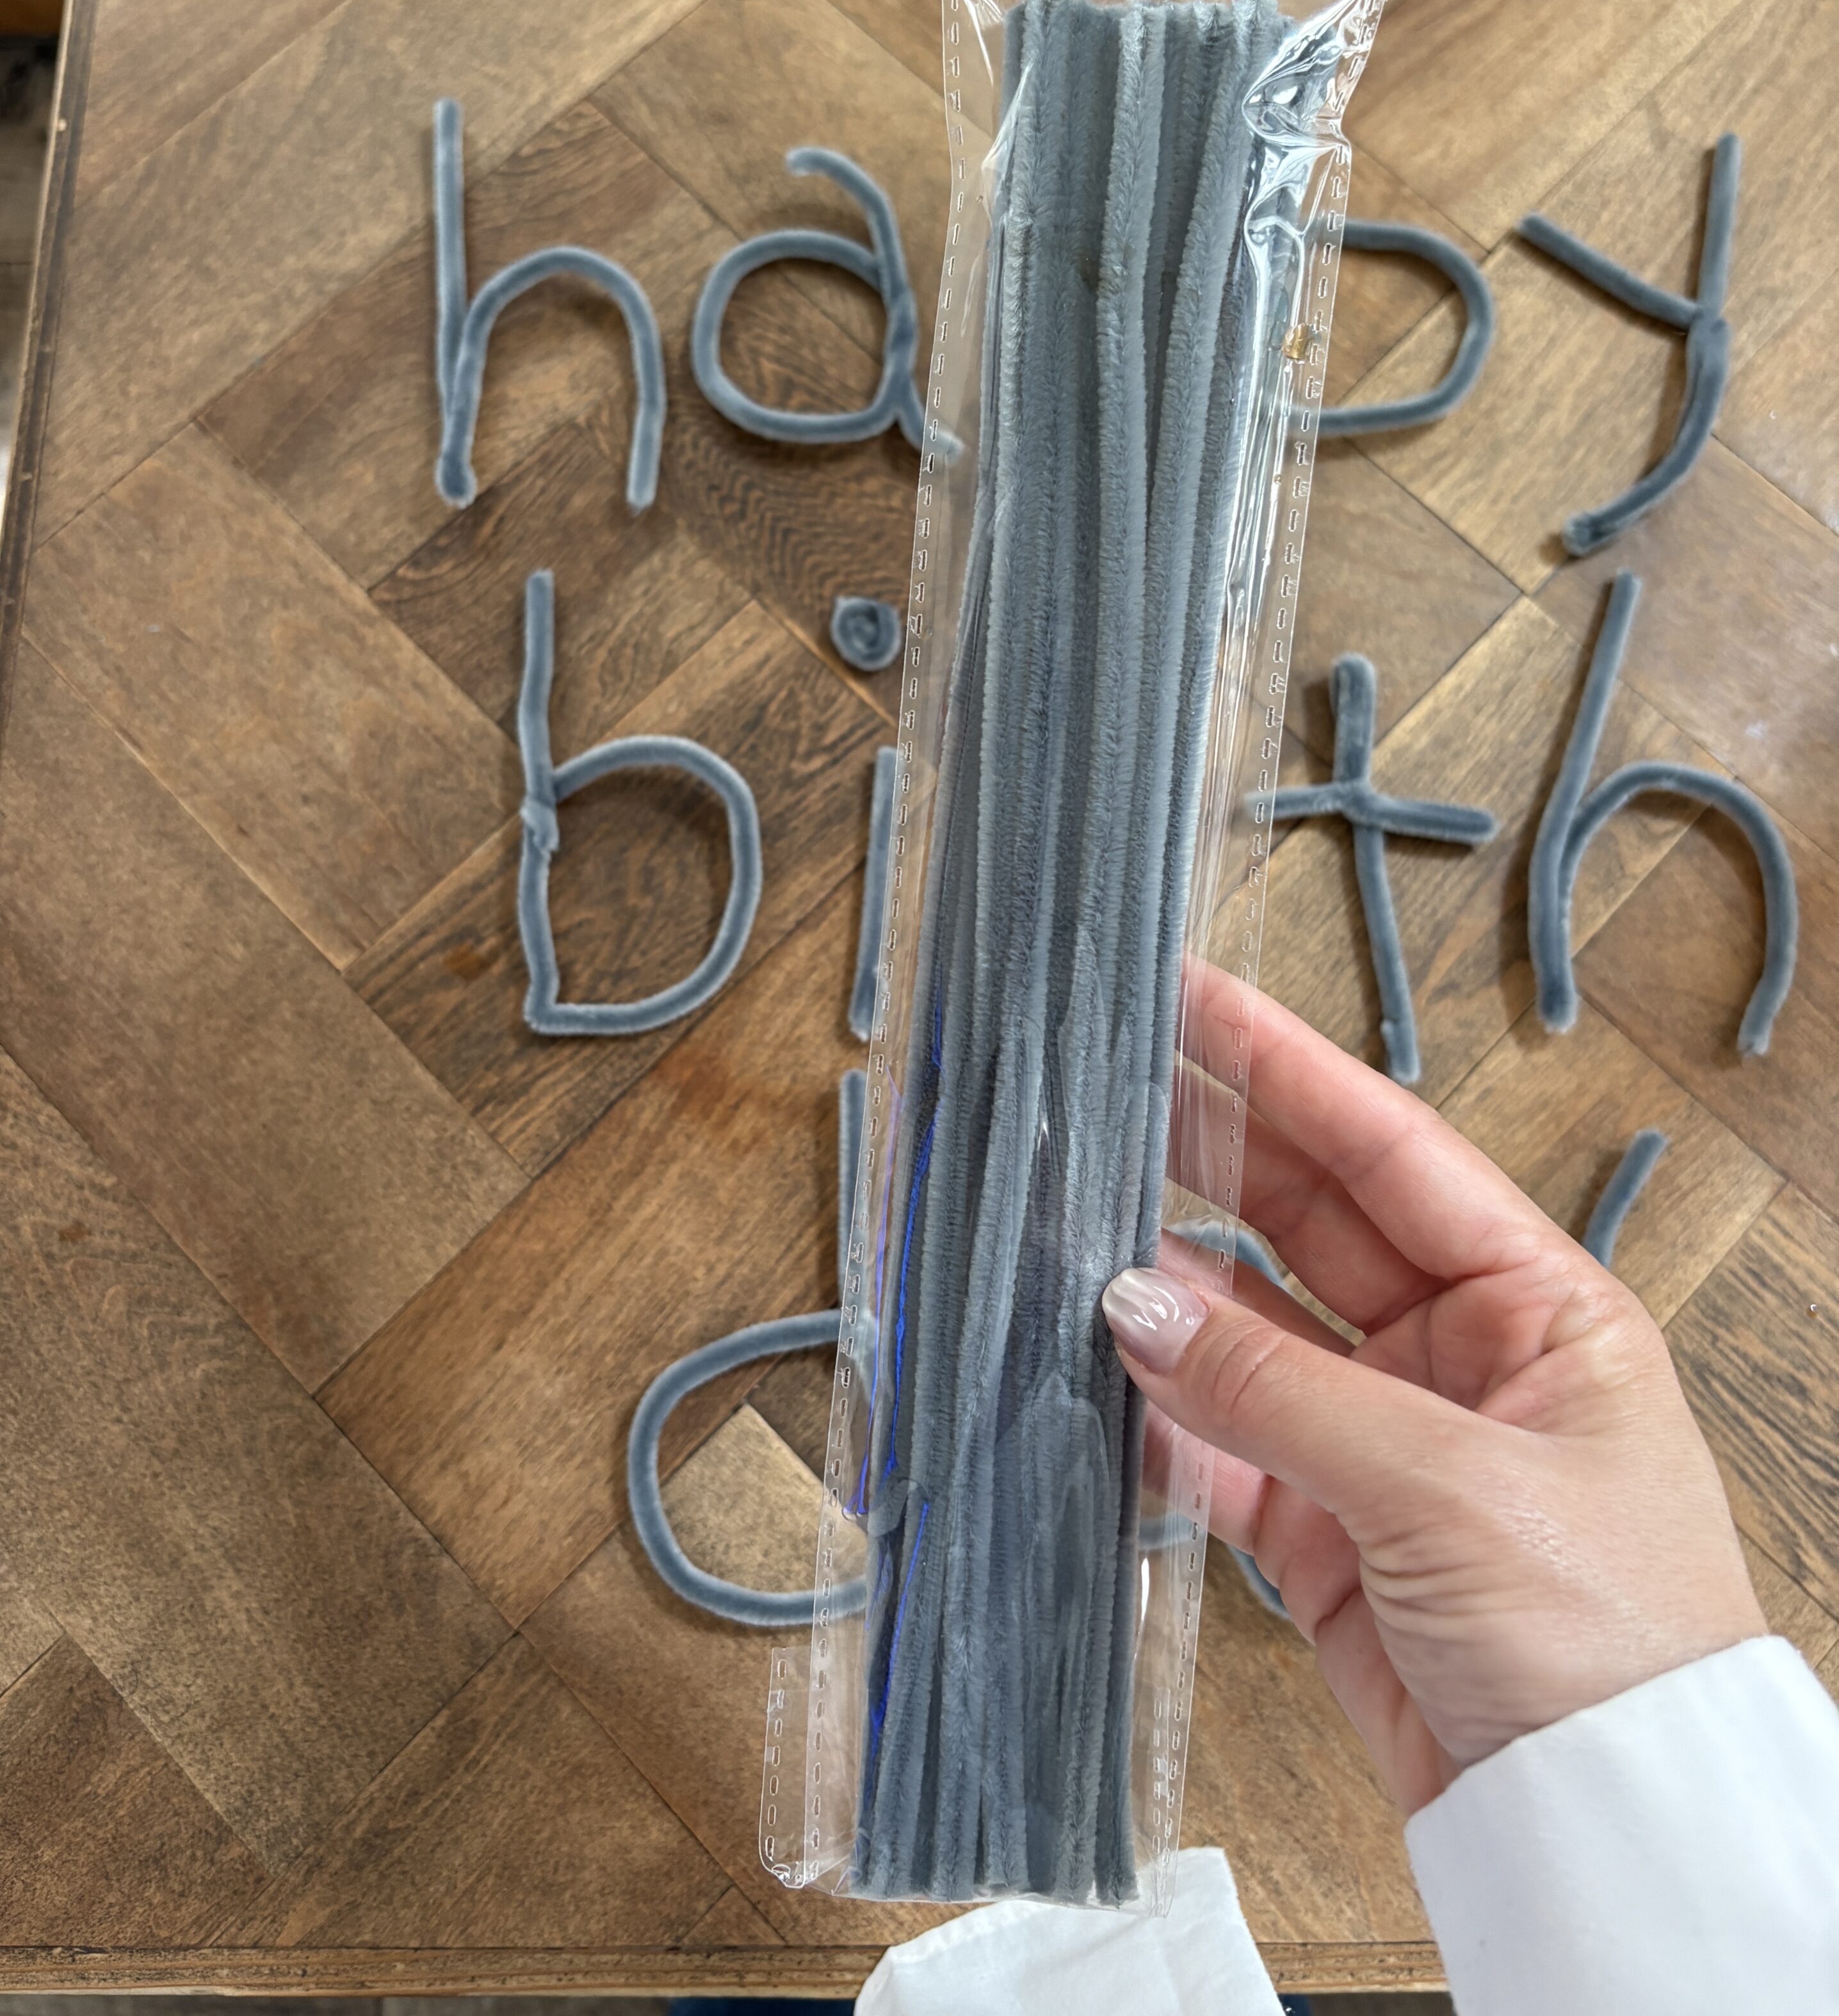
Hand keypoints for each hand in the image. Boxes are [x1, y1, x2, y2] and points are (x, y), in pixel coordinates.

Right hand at [1104, 969, 1764, 1815]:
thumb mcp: (1449, 1486)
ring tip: (1065, 1241)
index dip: (1284, 1067)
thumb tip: (1133, 1305)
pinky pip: (1225, 1450)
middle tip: (1099, 1094)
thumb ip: (1279, 1388)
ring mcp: (1390, 1447)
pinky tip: (1098, 1382)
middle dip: (1205, 1160)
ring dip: (1163, 1301)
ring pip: (1250, 1337)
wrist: (1609, 1833)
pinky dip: (1160, 1422)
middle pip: (1308, 1225)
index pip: (1390, 1148)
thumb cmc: (1610, 1640)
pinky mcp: (1331, 1540)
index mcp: (1539, 1304)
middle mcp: (1463, 1359)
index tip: (1194, 998)